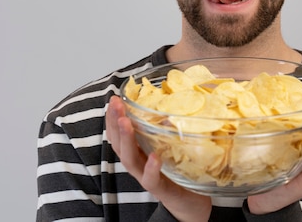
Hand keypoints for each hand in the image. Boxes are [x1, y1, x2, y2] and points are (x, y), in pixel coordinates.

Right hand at [105, 96, 211, 221]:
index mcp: (138, 151)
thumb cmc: (177, 170)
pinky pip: (151, 180)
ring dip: (127, 140)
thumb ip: (164, 128)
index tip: (113, 99)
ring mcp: (146, 176)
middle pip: (119, 143)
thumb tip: (168, 103)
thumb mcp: (168, 144)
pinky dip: (151, 168)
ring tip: (126, 123)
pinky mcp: (160, 188)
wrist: (189, 201)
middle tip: (115, 105)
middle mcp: (138, 163)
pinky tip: (153, 157)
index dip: (112, 118)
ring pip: (130, 159)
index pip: (118, 134)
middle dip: (115, 122)